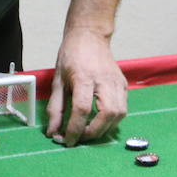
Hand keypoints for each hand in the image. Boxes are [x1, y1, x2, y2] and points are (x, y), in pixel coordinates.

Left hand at [45, 28, 127, 145]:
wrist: (89, 36)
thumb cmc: (71, 55)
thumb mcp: (57, 80)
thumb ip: (55, 108)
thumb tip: (53, 132)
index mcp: (84, 77)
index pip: (82, 109)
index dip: (75, 129)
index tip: (67, 141)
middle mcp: (104, 80)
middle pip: (106, 114)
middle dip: (93, 132)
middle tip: (80, 138)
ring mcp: (117, 82)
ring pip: (119, 114)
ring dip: (105, 129)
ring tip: (89, 132)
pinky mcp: (123, 84)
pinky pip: (123, 109)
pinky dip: (112, 121)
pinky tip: (100, 121)